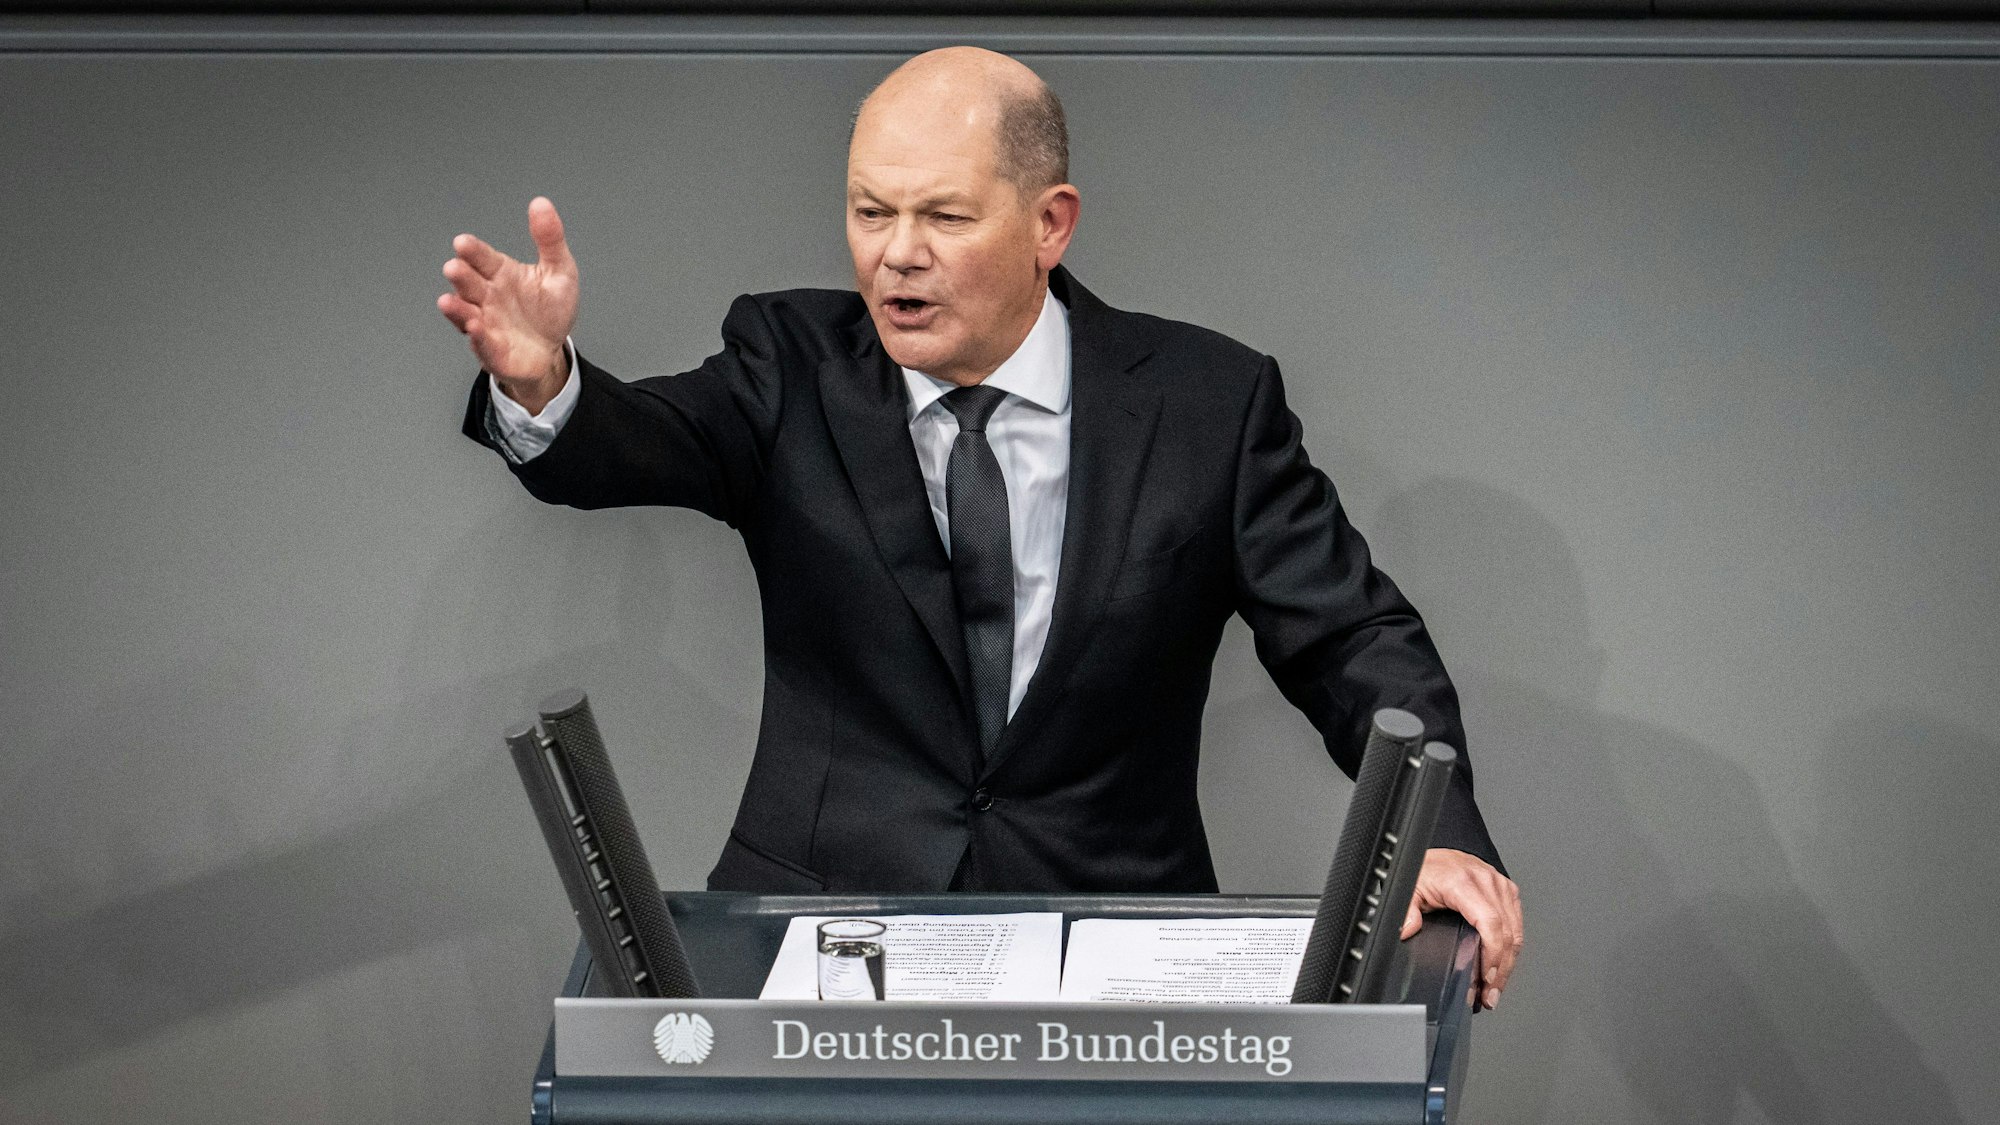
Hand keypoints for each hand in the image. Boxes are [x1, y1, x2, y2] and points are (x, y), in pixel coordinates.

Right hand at [437, 196, 579, 412]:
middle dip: (461, 276)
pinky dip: (477, 336)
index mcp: (501, 273)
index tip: (463, 243)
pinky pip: (481, 343)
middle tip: (454, 267)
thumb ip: (549, 239)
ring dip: (457, 308)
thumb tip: (542, 203)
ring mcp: (486, 323)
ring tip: (448, 301)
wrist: (550, 351)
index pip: (483, 258)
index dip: (473, 251)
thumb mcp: (560, 272)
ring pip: (465, 313)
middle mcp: (487, 296)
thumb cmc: (549, 311)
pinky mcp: (491, 350)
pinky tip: (475, 327)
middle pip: (469, 283)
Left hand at [1400, 847, 1522, 1011]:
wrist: (1437, 855)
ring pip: (1515, 931)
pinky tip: (1502, 965)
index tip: (1487, 978)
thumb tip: (1406, 929)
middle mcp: (1486, 881)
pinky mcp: (1506, 890)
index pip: (1490, 923)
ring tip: (1495, 987)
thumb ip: (1406, 911)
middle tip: (1489, 995)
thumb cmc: (1425, 869)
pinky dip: (1511, 947)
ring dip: (1508, 963)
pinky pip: (1516, 923)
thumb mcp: (1409, 889)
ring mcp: (1499, 885)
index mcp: (1463, 882)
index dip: (1492, 955)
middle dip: (1500, 969)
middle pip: (1506, 932)